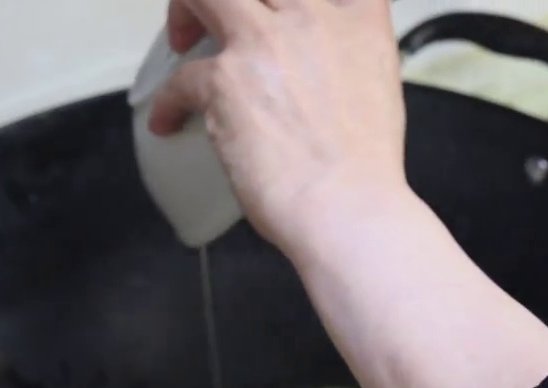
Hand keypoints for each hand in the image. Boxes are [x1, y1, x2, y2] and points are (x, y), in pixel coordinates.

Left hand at [150, 0, 407, 249]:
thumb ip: (349, 60)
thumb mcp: (380, 91)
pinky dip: (167, 102)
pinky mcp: (223, 80)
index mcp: (357, 21)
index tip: (277, 13)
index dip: (293, 2)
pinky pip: (179, 78)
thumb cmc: (365, 170)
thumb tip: (324, 72)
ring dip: (184, 12)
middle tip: (217, 18)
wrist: (348, 207)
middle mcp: (310, 18)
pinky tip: (168, 120)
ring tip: (179, 41)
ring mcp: (264, 43)